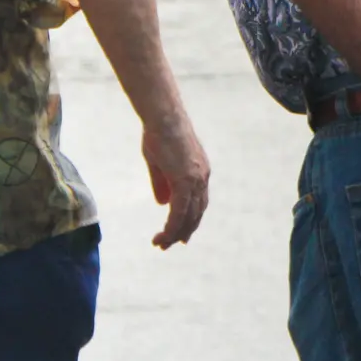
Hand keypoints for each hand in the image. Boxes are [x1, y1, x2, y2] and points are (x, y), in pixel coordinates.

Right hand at [141, 115, 209, 248]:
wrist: (163, 117)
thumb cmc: (159, 134)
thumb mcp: (160, 162)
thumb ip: (163, 184)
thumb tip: (163, 204)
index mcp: (199, 172)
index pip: (198, 203)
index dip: (190, 219)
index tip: (180, 234)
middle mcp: (202, 177)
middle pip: (196, 212)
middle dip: (184, 230)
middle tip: (171, 244)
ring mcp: (196, 179)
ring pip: (188, 215)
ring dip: (175, 232)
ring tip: (162, 244)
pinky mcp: (186, 179)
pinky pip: (180, 210)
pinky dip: (172, 225)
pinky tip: (164, 234)